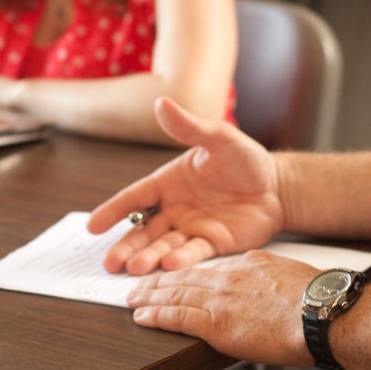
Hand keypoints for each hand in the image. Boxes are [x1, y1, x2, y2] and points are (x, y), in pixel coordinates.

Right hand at [87, 97, 284, 274]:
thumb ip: (189, 126)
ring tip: (134, 268)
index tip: (92, 226)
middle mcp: (175, 209)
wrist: (278, 185)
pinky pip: (194, 253)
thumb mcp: (218, 138)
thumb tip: (160, 102)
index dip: (113, 211)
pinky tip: (170, 265)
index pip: (135, 197)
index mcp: (169, 182)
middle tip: (110, 263)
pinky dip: (182, 260)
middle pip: (144, 230)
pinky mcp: (213, 244)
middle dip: (126, 246)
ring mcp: (192, 228)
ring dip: (149, 257)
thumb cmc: (244, 158)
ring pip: (164, 246)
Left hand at [127, 250, 316, 366]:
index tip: (176, 273)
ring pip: (176, 292)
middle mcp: (233, 275)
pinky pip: (178, 316)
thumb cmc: (319, 301)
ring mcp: (223, 298)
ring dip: (150, 294)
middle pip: (187, 275)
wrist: (324, 312)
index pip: (212, 267)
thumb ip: (275, 284)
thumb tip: (273, 297)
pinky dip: (157, 315)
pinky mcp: (218, 323)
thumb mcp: (293, 279)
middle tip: (139, 281)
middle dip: (160, 278)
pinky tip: (142, 316)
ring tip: (132, 297)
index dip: (189, 270)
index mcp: (252, 263)